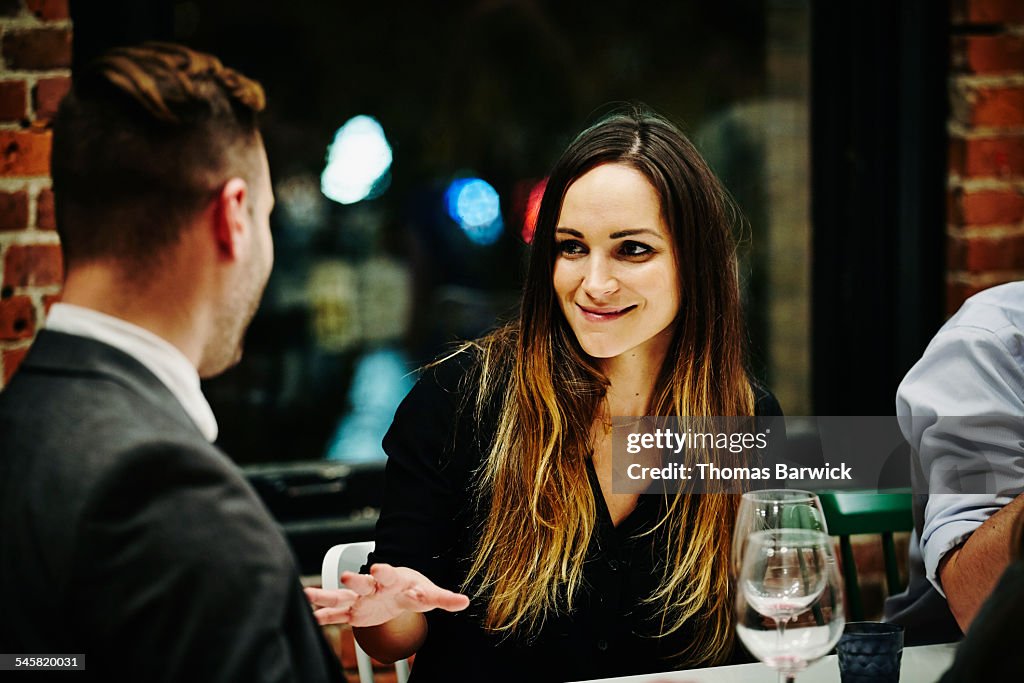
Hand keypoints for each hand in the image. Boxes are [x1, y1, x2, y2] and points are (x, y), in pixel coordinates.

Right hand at [304, 563, 469, 626]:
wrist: (397, 589)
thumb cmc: (413, 588)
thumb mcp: (429, 593)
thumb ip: (443, 598)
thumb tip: (465, 602)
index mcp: (395, 580)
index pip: (391, 574)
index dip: (386, 572)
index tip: (380, 569)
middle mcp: (375, 586)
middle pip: (364, 582)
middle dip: (357, 580)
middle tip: (347, 577)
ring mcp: (361, 598)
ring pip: (342, 596)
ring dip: (328, 595)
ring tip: (310, 594)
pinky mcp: (352, 611)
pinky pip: (334, 613)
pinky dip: (321, 613)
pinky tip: (307, 614)